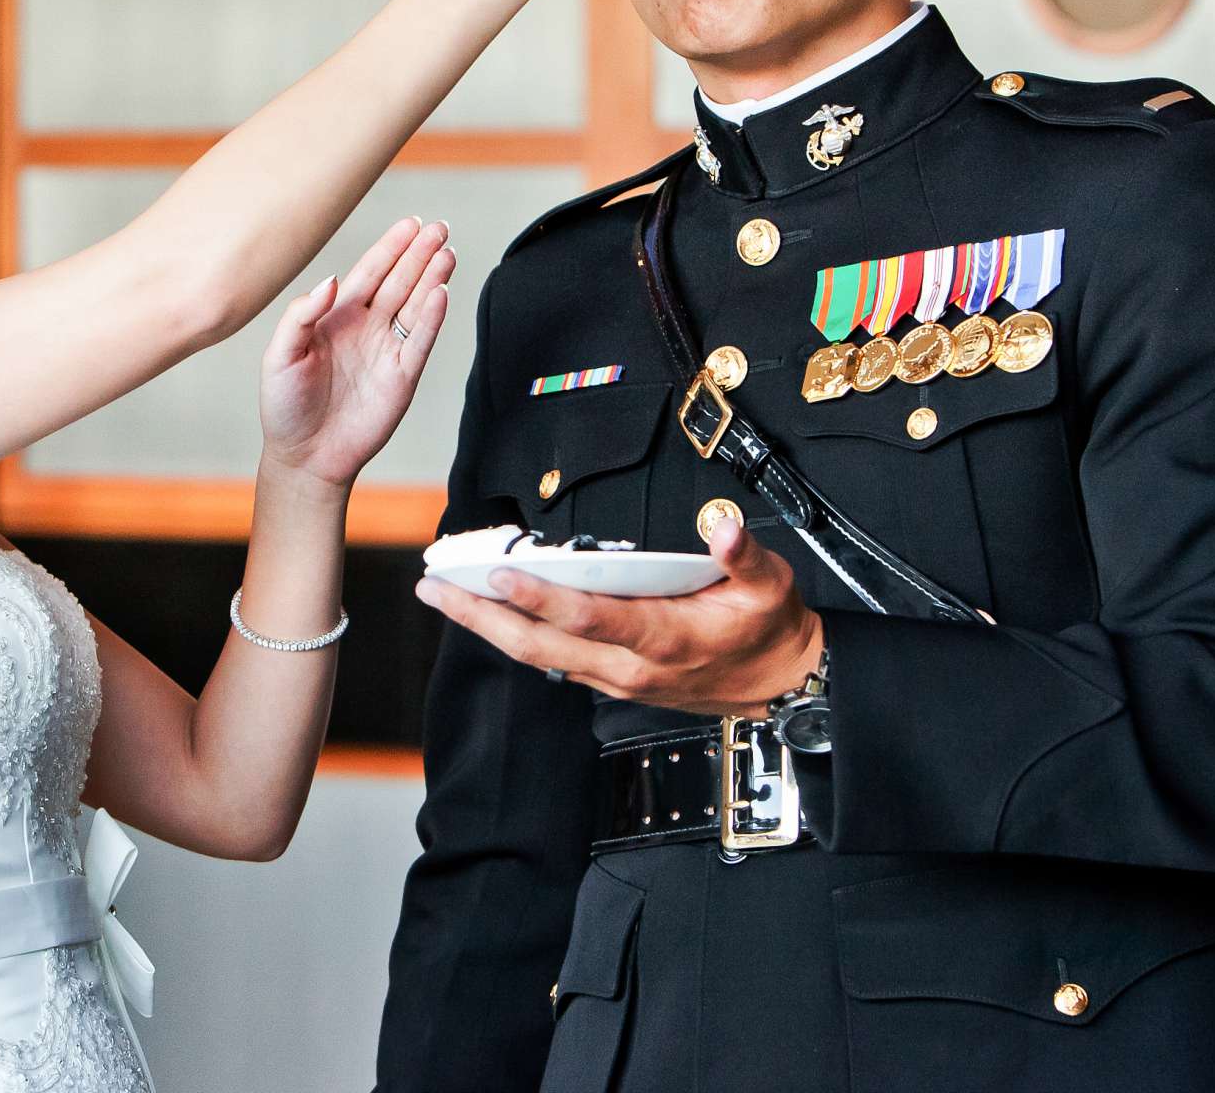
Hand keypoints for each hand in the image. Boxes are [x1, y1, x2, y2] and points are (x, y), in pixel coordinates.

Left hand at [258, 217, 455, 487]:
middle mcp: (366, 328)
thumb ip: (301, 315)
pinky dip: (433, 317)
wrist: (305, 456)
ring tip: (448, 252)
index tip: (412, 224)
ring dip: (432, 279)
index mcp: (337, 317)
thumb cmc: (285, 406)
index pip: (370, 272)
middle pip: (400, 281)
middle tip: (440, 228)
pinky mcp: (402, 376)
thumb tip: (333, 280)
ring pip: (415, 305)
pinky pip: (420, 340)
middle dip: (420, 254)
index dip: (391, 248)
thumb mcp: (280, 355)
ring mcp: (387, 350)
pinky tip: (443, 292)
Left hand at [413, 518, 821, 715]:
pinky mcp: (610, 680)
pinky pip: (550, 659)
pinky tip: (484, 612)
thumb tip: (725, 528)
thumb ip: (744, 556)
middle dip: (481, 617)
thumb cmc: (769, 630)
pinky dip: (512, 635)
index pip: (589, 618)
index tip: (498, 574)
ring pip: (537, 656)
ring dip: (485, 627)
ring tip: (441, 594)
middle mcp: (629, 666)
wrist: (780, 686)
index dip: (541, 598)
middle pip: (540, 645)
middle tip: (434, 587)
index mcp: (664, 638)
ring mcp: (616, 679)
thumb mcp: (771, 586)